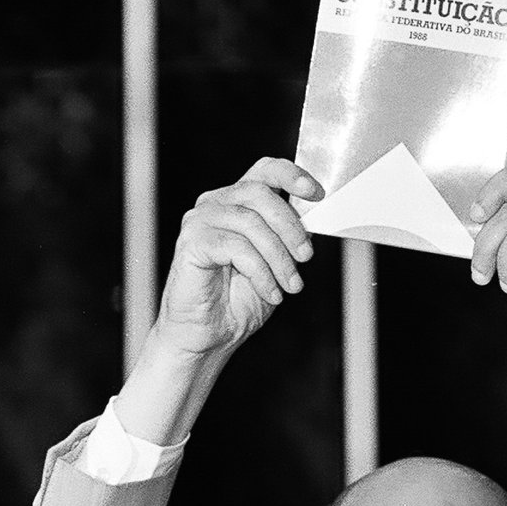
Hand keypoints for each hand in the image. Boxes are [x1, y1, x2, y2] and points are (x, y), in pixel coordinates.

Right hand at [153, 157, 323, 357]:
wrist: (209, 335)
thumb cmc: (239, 299)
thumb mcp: (277, 261)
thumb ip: (289, 235)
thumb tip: (315, 215)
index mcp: (237, 202)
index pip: (264, 170)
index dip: (291, 175)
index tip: (314, 192)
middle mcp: (216, 204)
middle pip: (260, 193)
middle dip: (291, 226)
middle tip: (306, 257)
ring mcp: (200, 221)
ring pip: (250, 222)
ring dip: (279, 257)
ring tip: (291, 285)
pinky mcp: (191, 242)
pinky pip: (236, 247)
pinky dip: (261, 273)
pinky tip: (270, 292)